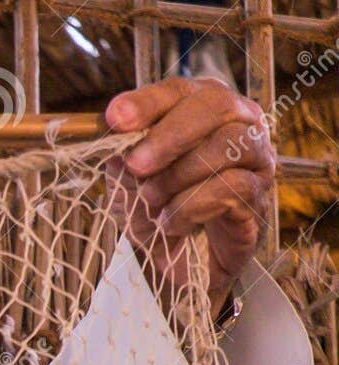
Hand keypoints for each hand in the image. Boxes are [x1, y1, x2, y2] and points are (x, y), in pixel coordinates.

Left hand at [104, 77, 273, 312]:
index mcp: (200, 110)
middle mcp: (237, 124)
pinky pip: (231, 188)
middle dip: (169, 135)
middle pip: (215, 105)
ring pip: (227, 145)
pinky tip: (172, 224)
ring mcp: (255, 158)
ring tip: (152, 201)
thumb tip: (115, 143)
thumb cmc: (156, 212)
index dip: (148, 101)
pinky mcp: (259, 196)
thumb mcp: (127, 185)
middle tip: (137, 166)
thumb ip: (122, 160)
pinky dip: (191, 207)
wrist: (177, 265)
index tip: (115, 118)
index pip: (179, 89)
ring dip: (178, 176)